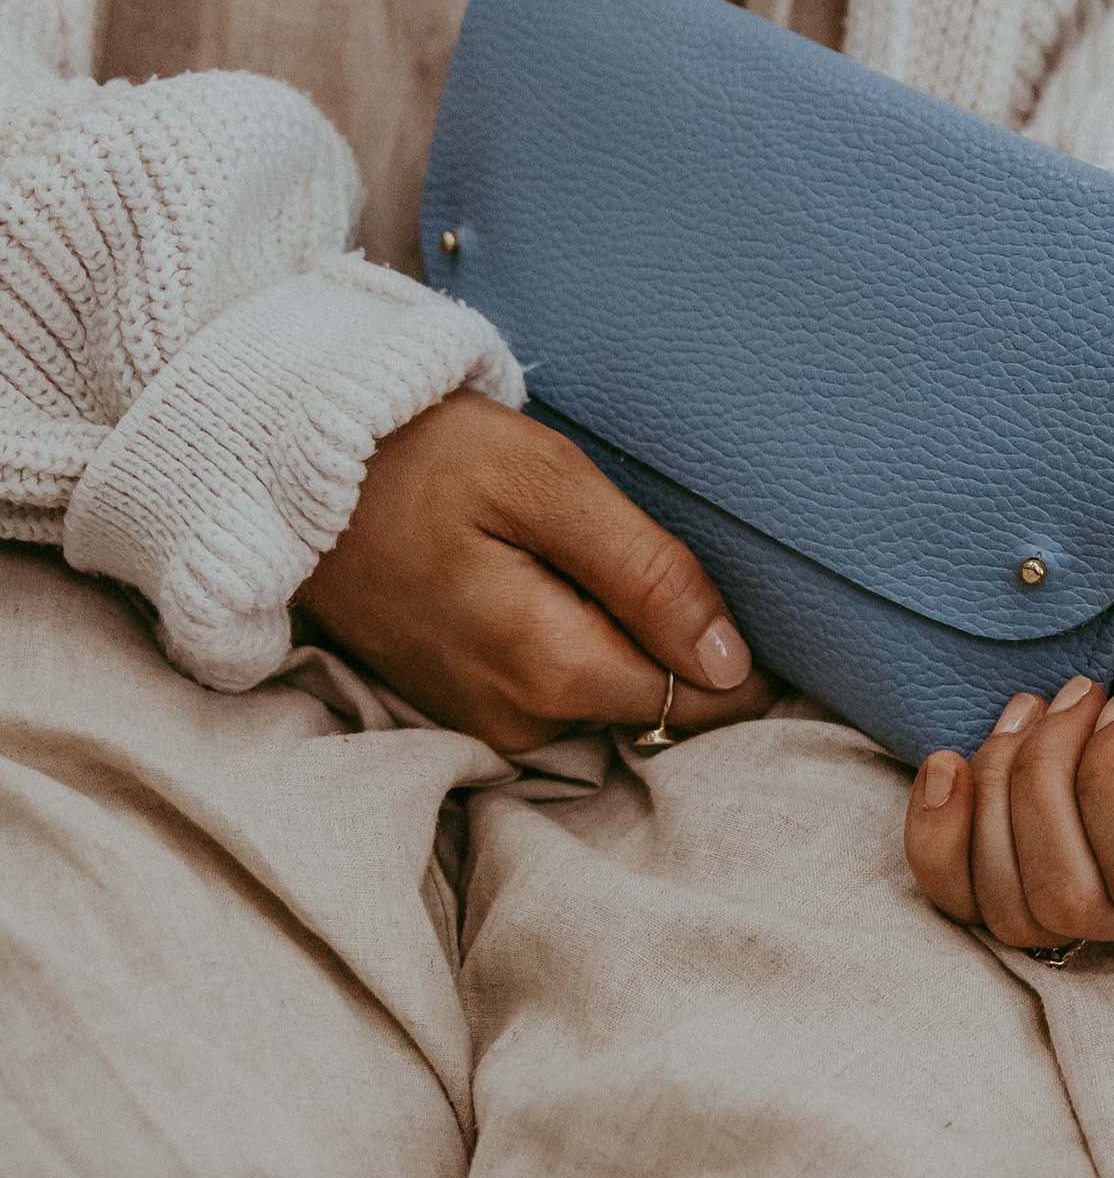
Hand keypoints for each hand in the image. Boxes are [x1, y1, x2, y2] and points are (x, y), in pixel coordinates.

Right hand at [296, 388, 775, 752]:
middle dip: (679, 647)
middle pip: (655, 705)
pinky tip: (546, 577)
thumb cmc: (426, 456)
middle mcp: (518, 720)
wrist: (293, 471)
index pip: (699, 700)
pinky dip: (576, 644)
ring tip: (583, 554)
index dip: (740, 658)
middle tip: (644, 550)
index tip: (756, 603)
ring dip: (622, 641)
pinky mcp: (463, 706)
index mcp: (548, 668)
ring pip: (608, 701)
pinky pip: (559, 694)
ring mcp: (484, 721)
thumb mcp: (546, 484)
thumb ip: (644, 574)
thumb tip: (730, 664)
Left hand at [903, 496, 1113, 942]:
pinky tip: (949, 764)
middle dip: (1046, 772)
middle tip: (1071, 694)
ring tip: (1029, 711)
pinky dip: (940, 834)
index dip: (1111, 776)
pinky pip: (964, 904)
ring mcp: (1102, 895)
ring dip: (1000, 788)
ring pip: (1016, 909)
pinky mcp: (1029, 873)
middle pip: (1072, 900)